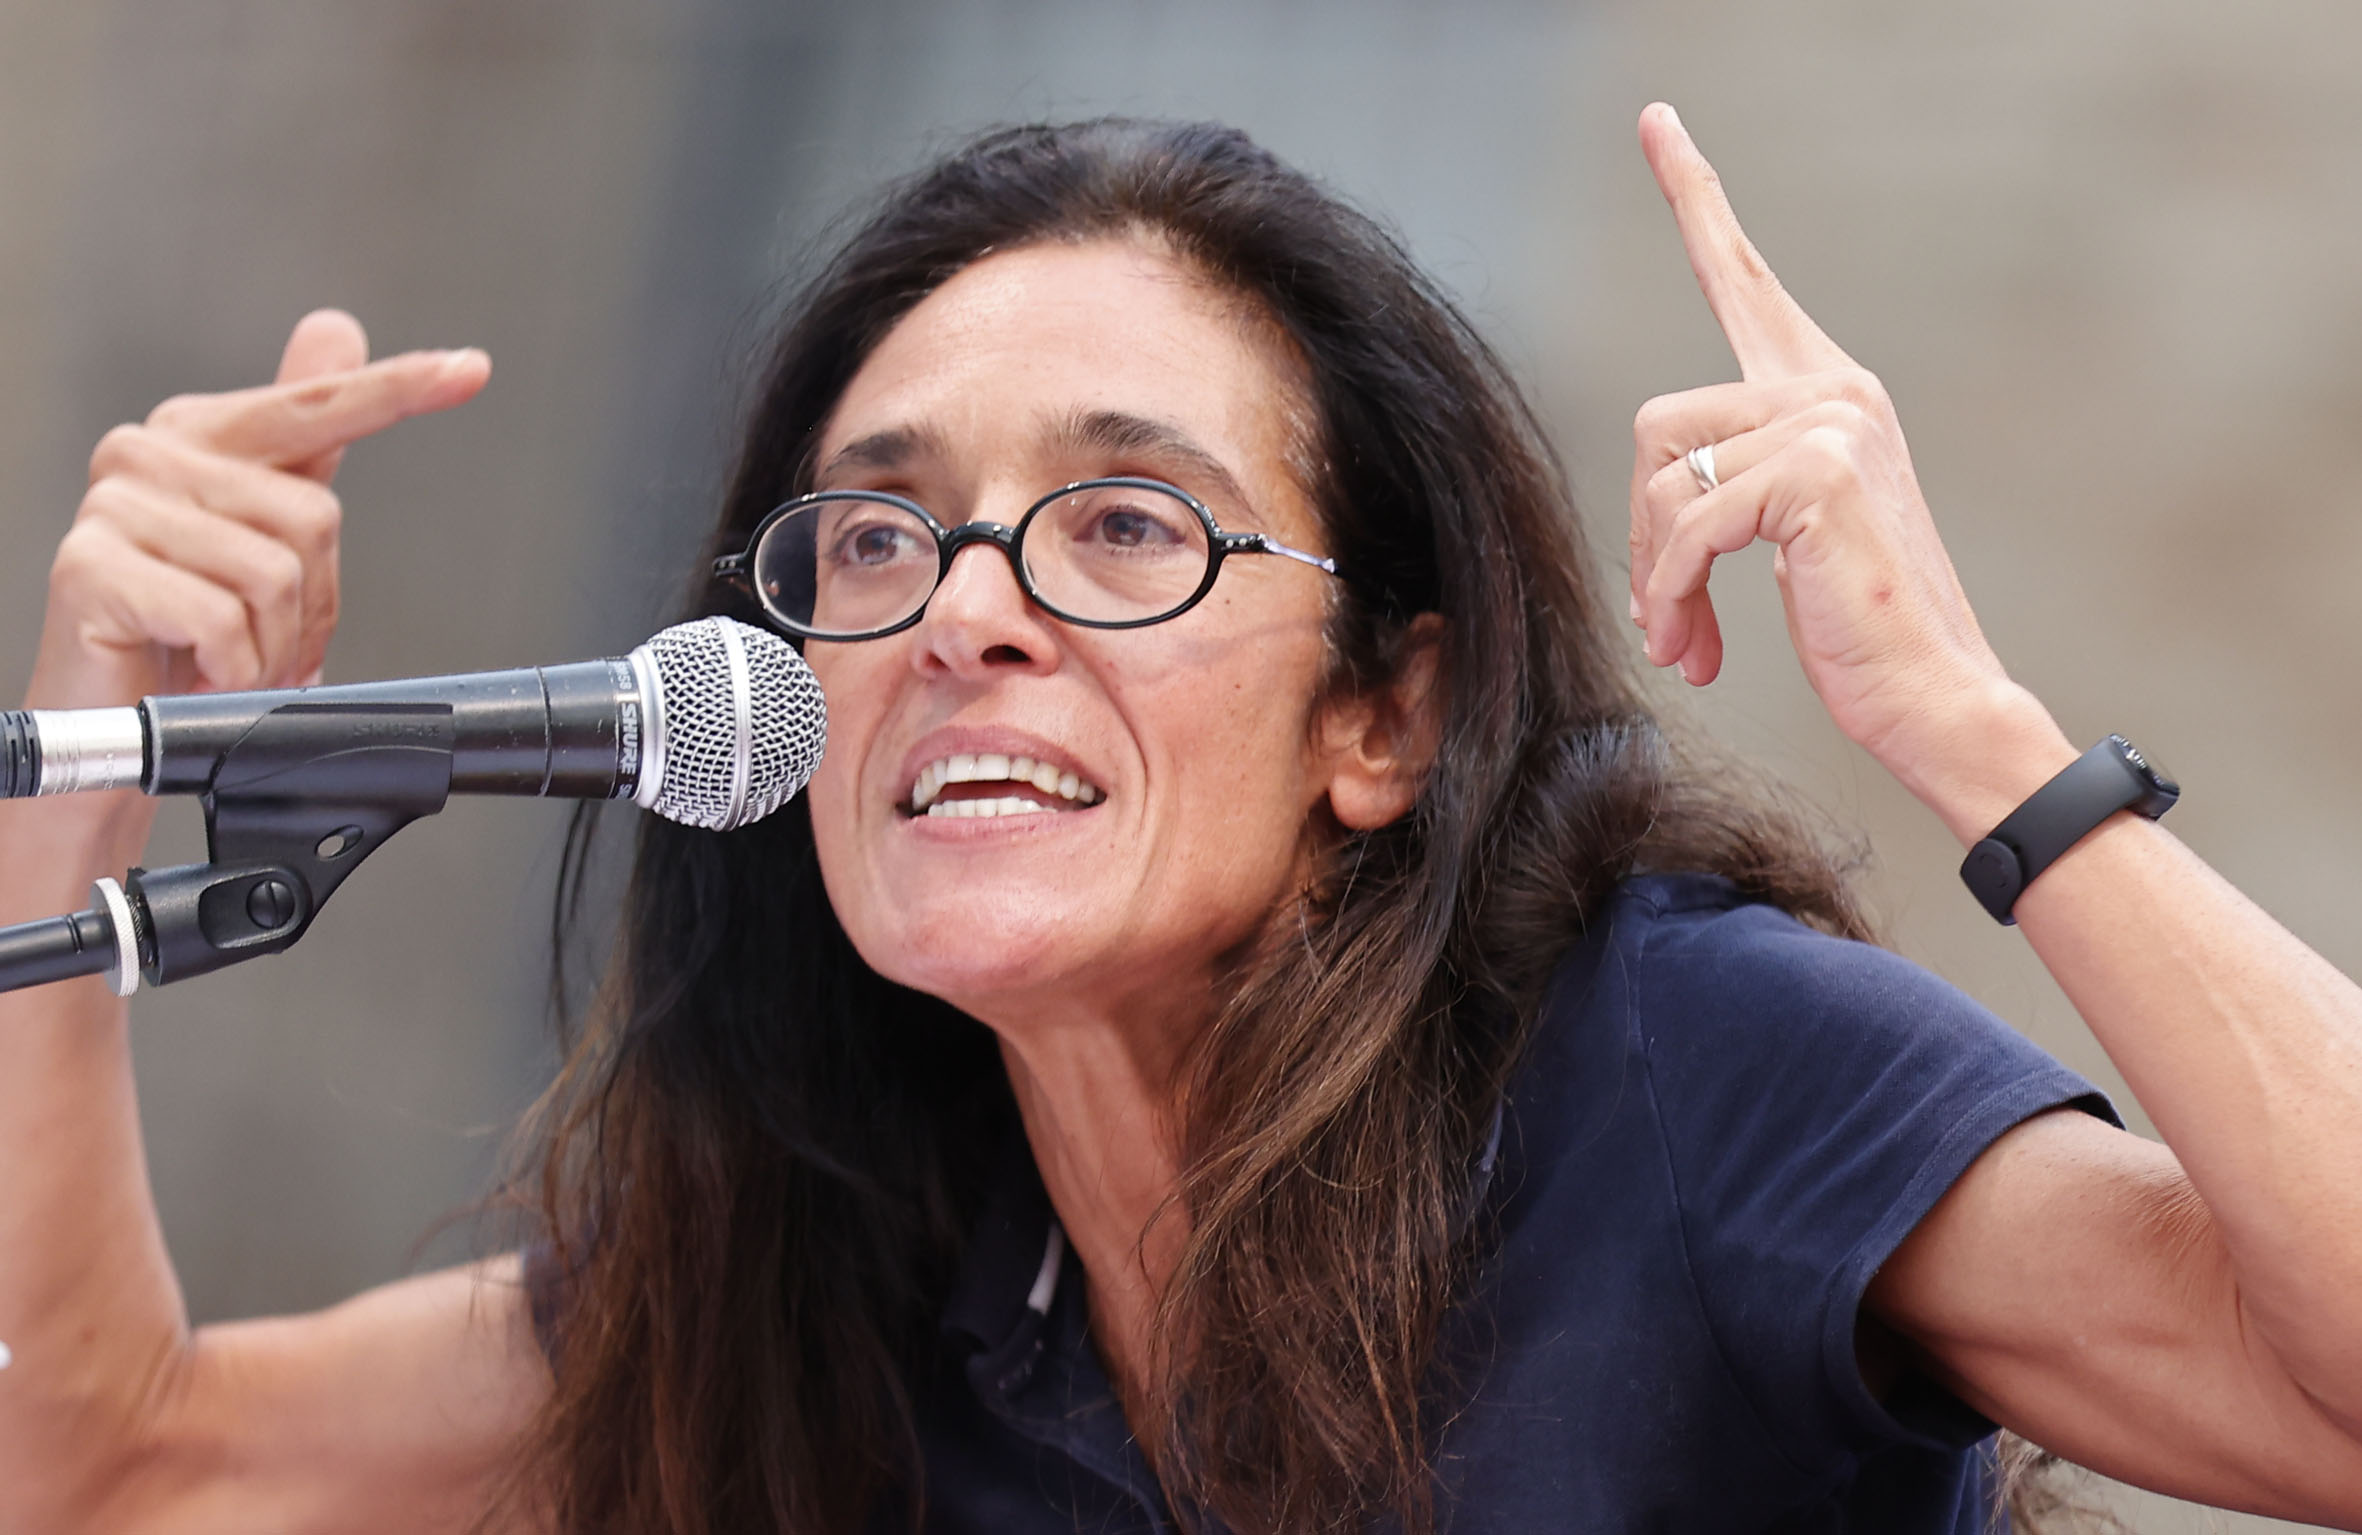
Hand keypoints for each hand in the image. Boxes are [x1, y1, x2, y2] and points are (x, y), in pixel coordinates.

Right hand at [24, 311, 488, 714]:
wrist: (101, 711)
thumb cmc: (180, 628)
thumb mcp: (258, 527)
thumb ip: (303, 438)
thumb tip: (333, 330)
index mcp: (198, 436)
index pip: (315, 405)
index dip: (396, 390)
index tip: (470, 370)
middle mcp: (148, 454)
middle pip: (313, 518)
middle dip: (310, 608)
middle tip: (265, 646)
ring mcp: (113, 508)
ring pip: (273, 576)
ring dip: (270, 651)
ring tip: (227, 666)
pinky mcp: (90, 569)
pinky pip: (222, 623)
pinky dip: (231, 671)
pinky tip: (198, 677)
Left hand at [1626, 104, 2057, 817]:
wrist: (1935, 699)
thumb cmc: (1860, 633)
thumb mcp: (1782, 544)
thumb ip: (1730, 489)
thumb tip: (1657, 510)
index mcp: (1827, 392)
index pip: (1745, 278)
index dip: (1695, 197)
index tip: (1657, 122)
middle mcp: (1834, 387)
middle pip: (1660, 424)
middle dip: (1647, 532)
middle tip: (1669, 616)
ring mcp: (1831, 420)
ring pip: (1665, 477)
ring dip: (1659, 576)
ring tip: (1689, 640)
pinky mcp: (1815, 471)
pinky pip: (1687, 523)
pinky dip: (1673, 594)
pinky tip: (1699, 649)